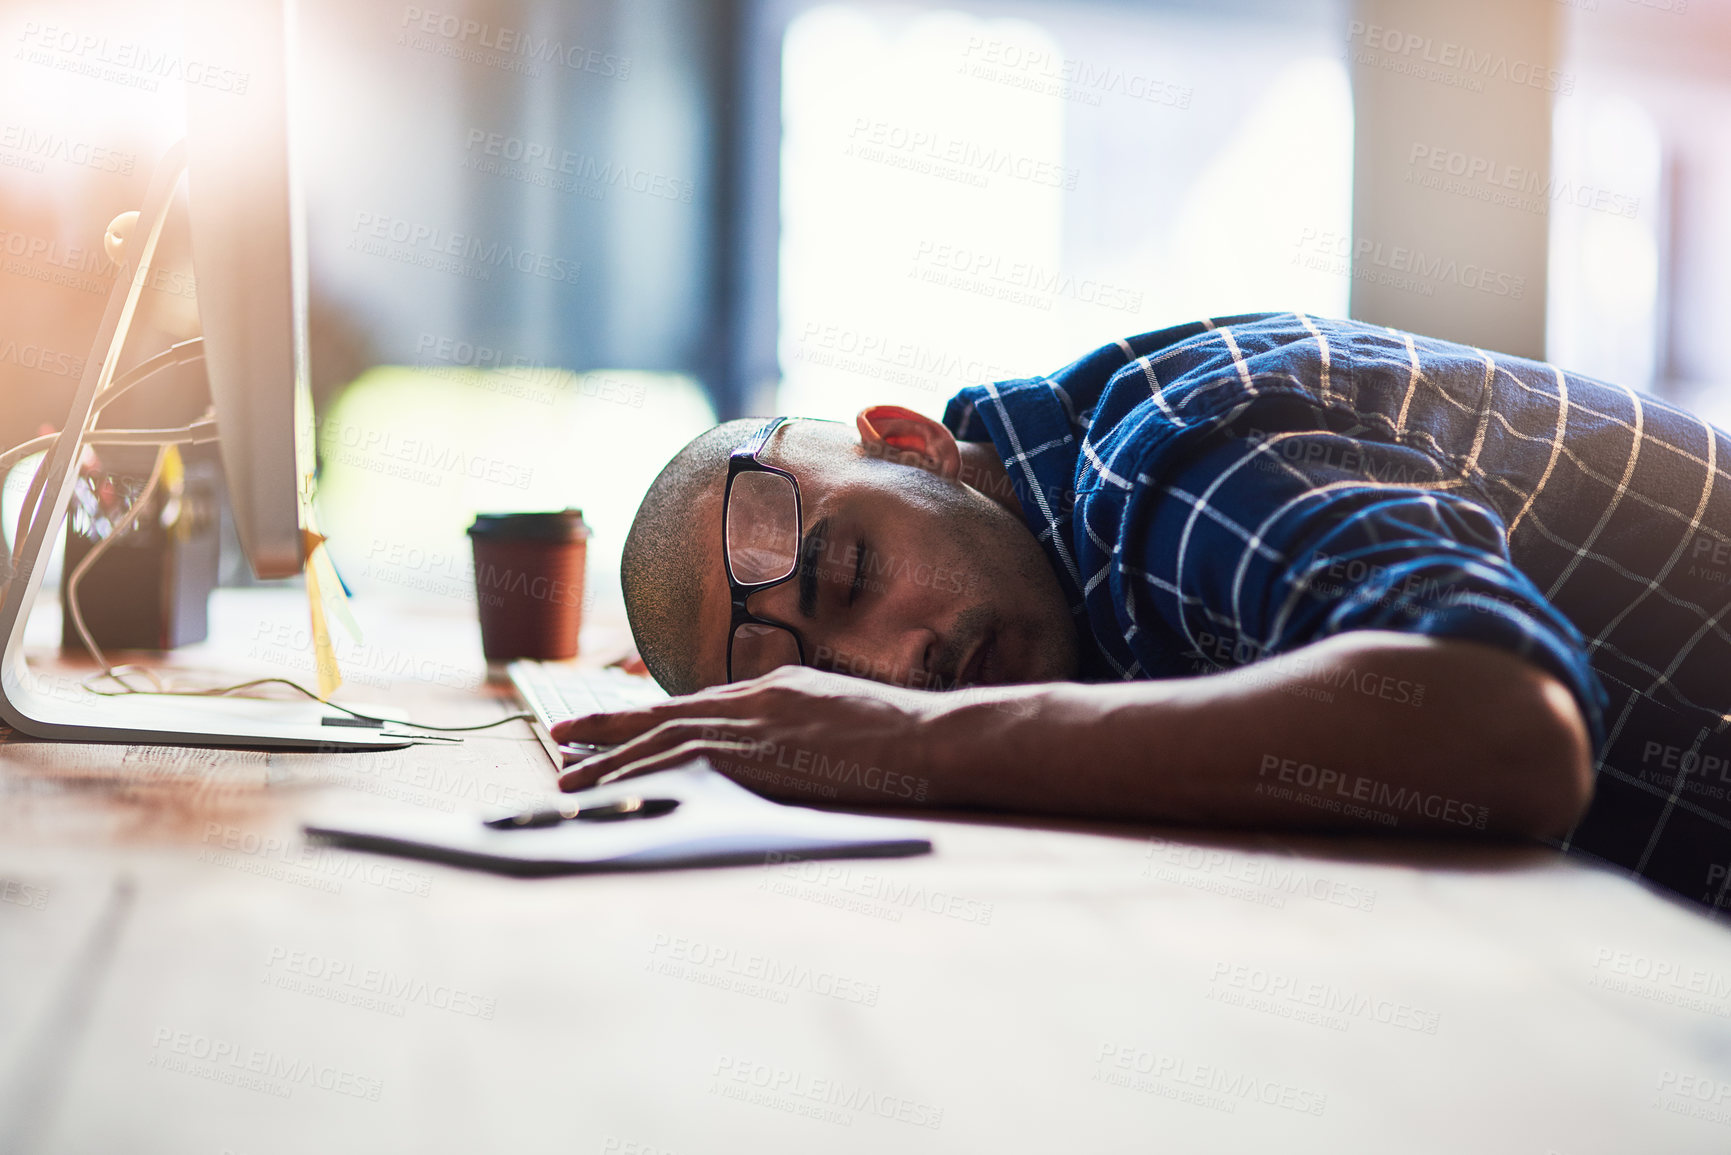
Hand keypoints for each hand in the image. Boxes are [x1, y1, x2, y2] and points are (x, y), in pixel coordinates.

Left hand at [551, 666, 960, 805]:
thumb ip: (802, 723)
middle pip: (667, 713)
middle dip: (610, 726)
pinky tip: (611, 789)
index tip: (615, 723)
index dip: (651, 714)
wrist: (928, 739)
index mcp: (777, 688)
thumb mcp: (842, 714)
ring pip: (663, 739)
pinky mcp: (755, 754)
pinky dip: (639, 775)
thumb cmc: (903, 737)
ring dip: (611, 760)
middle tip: (562, 735)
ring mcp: (754, 724)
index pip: (700, 702)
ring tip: (569, 780)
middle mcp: (756, 698)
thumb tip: (781, 743)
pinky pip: (680, 765)